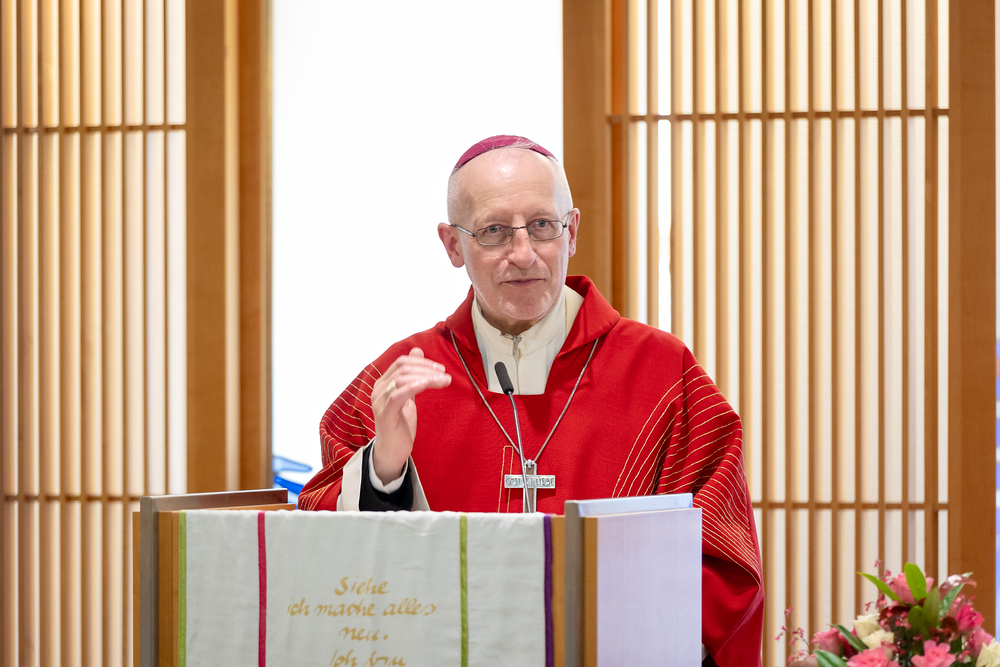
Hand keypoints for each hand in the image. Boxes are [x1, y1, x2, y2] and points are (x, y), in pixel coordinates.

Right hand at [370, 348, 450, 484]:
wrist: (392, 451)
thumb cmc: (400, 424)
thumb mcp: (408, 395)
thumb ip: (411, 374)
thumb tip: (417, 350)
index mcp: (384, 383)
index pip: (402, 362)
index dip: (422, 362)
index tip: (440, 369)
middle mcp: (378, 389)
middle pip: (403, 368)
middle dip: (427, 369)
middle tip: (445, 375)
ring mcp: (380, 401)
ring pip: (401, 378)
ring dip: (425, 377)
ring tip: (444, 381)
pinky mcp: (385, 414)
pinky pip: (398, 395)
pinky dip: (413, 387)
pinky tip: (427, 385)